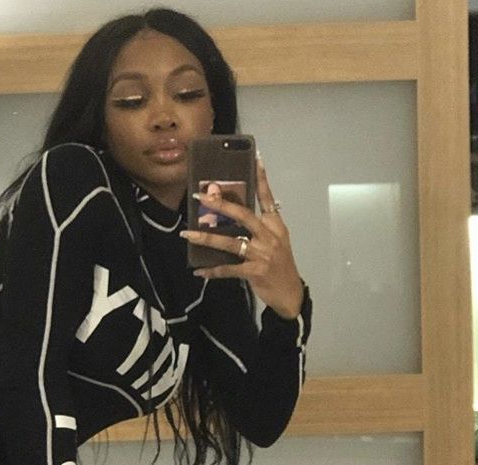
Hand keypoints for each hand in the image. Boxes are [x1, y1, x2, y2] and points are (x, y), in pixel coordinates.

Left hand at [180, 155, 303, 319]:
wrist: (290, 293)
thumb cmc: (280, 265)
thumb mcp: (276, 242)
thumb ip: (259, 228)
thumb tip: (234, 215)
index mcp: (275, 226)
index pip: (268, 198)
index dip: (262, 178)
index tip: (256, 158)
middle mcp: (269, 236)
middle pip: (243, 215)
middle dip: (221, 205)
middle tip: (202, 196)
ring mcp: (262, 254)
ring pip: (230, 242)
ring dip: (206, 238)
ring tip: (188, 234)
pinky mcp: (254, 272)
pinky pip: (228, 269)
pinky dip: (212, 270)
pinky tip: (199, 271)